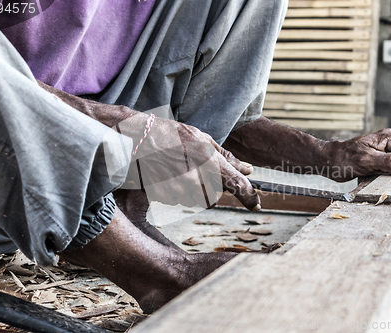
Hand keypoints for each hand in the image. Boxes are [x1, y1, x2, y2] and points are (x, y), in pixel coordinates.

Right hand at [118, 114, 260, 209]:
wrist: (135, 138)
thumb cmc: (169, 134)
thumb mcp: (200, 138)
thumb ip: (226, 157)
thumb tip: (247, 169)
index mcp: (207, 158)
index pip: (235, 183)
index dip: (249, 197)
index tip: (256, 206)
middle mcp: (194, 175)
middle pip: (214, 197)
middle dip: (210, 188)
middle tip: (197, 171)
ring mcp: (178, 188)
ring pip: (196, 200)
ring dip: (193, 191)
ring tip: (180, 170)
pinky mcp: (165, 195)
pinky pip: (179, 201)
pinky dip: (178, 192)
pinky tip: (169, 176)